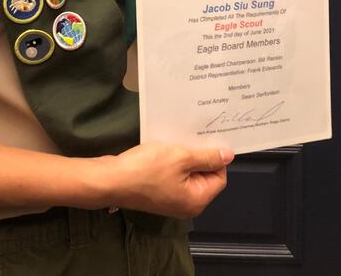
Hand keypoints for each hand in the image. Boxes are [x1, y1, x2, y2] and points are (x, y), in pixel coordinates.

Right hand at [107, 143, 232, 218]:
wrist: (111, 179)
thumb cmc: (147, 169)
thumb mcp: (180, 157)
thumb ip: (206, 157)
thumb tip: (229, 156)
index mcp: (197, 200)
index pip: (219, 177)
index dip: (215, 157)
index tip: (207, 138)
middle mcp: (187, 204)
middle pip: (204, 177)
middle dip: (199, 156)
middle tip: (192, 135)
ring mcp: (171, 200)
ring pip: (187, 174)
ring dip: (184, 156)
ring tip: (178, 138)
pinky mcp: (158, 193)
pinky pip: (173, 175)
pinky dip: (172, 161)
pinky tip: (165, 147)